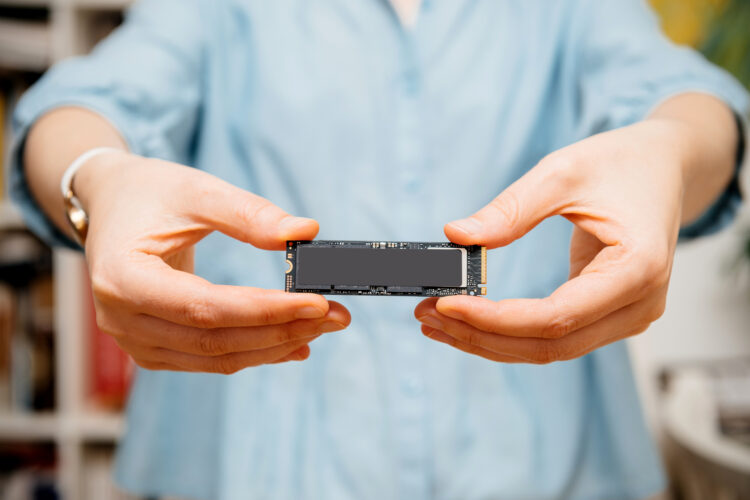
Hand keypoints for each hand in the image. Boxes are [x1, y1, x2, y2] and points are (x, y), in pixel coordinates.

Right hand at [76, 152, 349, 372]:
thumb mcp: (196, 190)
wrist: (112, 206)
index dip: (264, 310)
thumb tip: (306, 233)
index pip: (204, 307)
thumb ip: (249, 213)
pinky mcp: (153, 347)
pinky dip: (255, 351)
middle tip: (335, 316)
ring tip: (324, 326)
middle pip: (214, 340)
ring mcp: (134, 340)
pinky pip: (209, 358)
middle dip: (281, 331)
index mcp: (122, 277)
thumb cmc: (150, 193)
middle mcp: (121, 318)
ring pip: (215, 357)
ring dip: (275, 346)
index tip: (317, 302)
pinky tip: (294, 343)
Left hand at [415, 120, 689, 362]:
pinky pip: (553, 335)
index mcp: (637, 269)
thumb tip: (456, 236)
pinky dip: (508, 331)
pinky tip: (469, 321)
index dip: (495, 318)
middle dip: (481, 334)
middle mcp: (638, 305)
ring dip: (488, 339)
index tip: (446, 303)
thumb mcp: (562, 173)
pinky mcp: (609, 314)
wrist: (664, 166)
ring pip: (549, 348)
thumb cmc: (621, 163)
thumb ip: (511, 210)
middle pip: (549, 344)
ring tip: (435, 322)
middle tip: (426, 315)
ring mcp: (626, 315)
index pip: (555, 317)